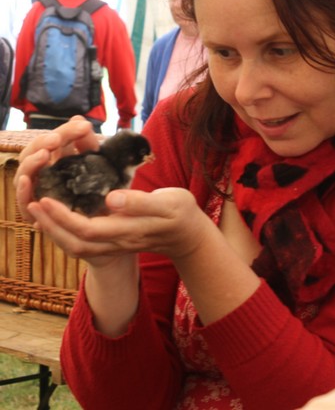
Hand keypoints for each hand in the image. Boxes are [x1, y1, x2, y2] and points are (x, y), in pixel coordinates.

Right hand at [14, 116, 98, 221]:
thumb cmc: (104, 187)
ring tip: (45, 153)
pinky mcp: (37, 214)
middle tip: (58, 138)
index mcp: (55, 158)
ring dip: (32, 163)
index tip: (83, 126)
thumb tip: (79, 119)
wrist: (113, 217)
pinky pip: (24, 203)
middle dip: (43, 143)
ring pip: (24, 175)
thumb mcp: (99, 163)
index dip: (65, 131)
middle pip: (33, 153)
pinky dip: (22, 191)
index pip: (52, 140)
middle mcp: (42, 174)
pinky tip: (27, 180)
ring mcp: (37, 192)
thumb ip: (88, 144)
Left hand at [23, 186, 206, 263]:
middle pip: (75, 243)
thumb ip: (140, 201)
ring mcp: (116, 246)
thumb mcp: (169, 202)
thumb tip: (111, 198)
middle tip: (34, 203)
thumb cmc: (181, 214)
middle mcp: (118, 243)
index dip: (63, 216)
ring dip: (55, 232)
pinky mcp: (115, 244)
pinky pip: (83, 245)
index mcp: (128, 230)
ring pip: (76, 247)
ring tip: (40, 213)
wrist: (190, 236)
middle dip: (51, 225)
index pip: (87, 228)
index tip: (47, 197)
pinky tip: (60, 221)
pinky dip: (66, 235)